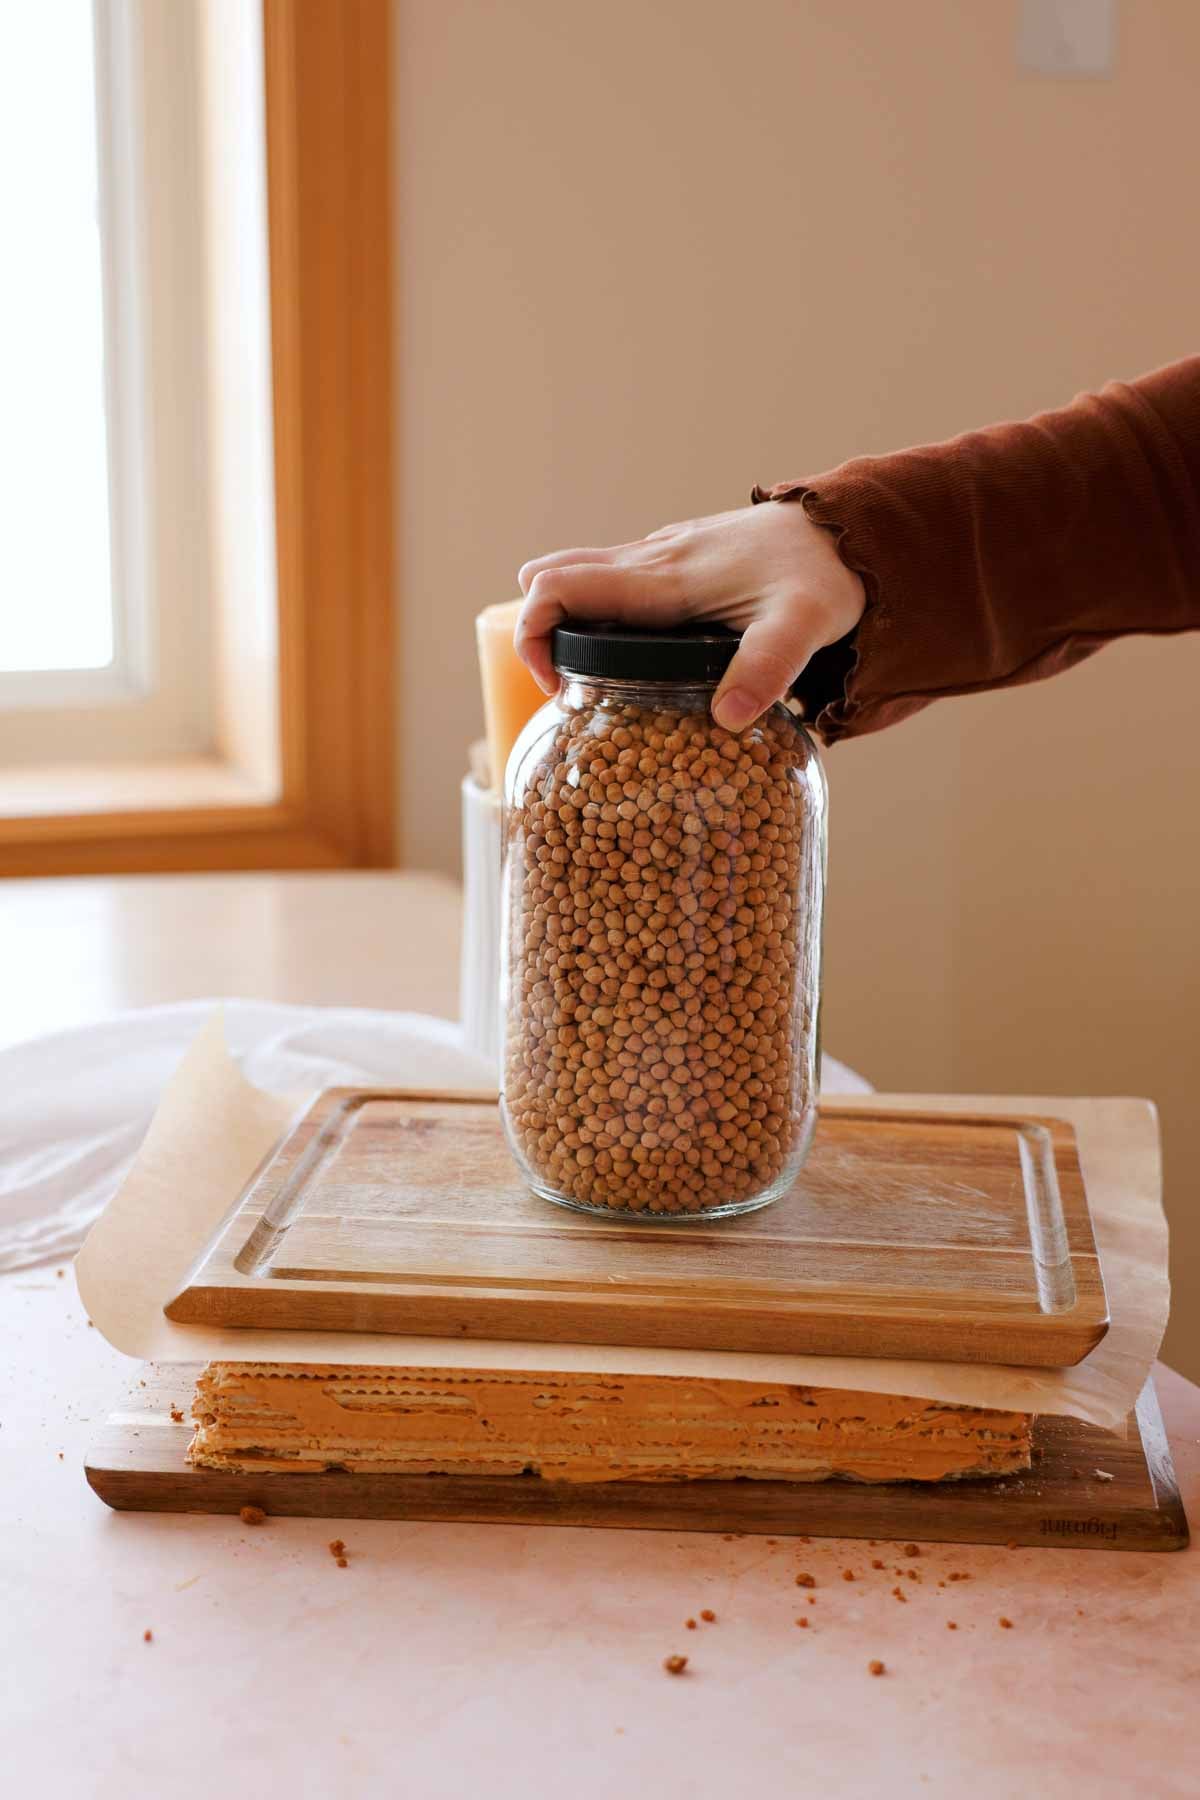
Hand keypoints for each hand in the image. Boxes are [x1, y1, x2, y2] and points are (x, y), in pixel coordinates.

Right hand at [515, 501, 864, 728]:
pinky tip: (632, 647)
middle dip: (538, 630)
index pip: (561, 587)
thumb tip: (726, 721)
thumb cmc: (825, 575)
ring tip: (590, 675)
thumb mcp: (803, 627)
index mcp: (665, 578)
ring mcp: (664, 552)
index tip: (555, 686)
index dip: (533, 634)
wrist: (851, 527)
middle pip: (555, 577)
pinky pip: (615, 574)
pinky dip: (598, 606)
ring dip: (566, 617)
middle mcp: (653, 558)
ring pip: (583, 573)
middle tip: (565, 687)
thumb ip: (765, 670)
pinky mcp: (680, 556)